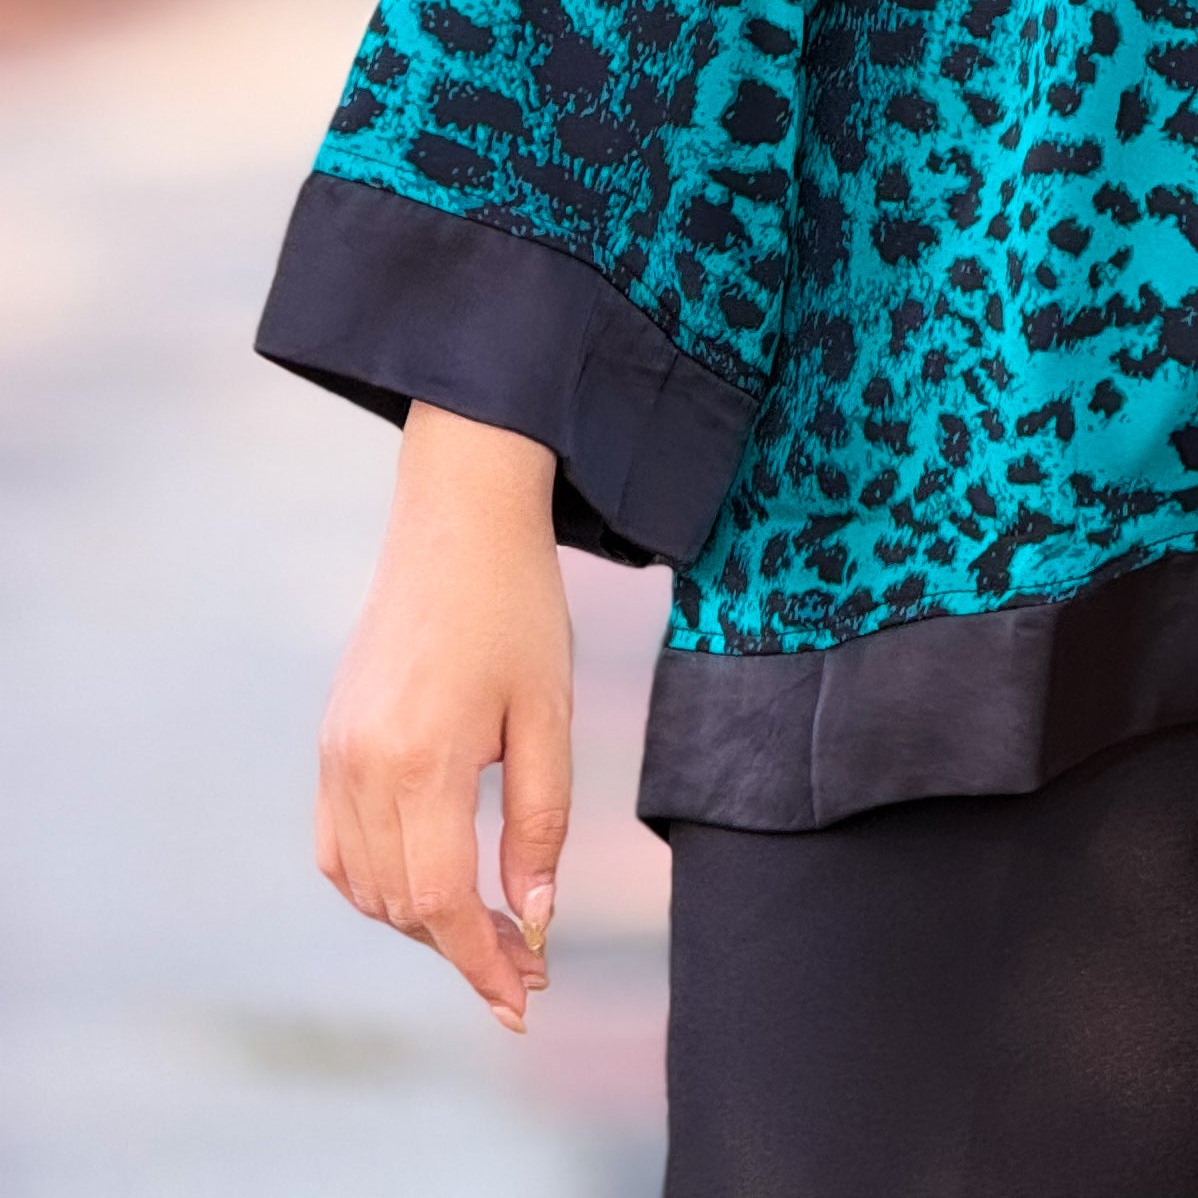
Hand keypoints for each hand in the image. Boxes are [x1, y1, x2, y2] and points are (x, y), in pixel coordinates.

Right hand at [317, 407, 568, 1033]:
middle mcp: (362, 768)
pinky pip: (339, 848)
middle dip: (464, 948)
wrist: (457, 522)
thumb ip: (540, 823)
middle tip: (528, 966)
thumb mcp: (547, 714)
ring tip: (490, 925)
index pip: (440, 902)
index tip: (526, 997)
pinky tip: (431, 881)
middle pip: (401, 905)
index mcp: (421, 760)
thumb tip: (537, 919)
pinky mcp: (328, 744)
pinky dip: (380, 882)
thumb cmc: (517, 608)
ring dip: (422, 921)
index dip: (484, 960)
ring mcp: (335, 756)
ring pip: (365, 887)